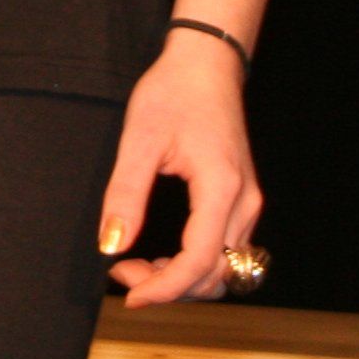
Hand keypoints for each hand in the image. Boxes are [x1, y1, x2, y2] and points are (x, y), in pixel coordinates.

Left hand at [97, 29, 261, 304]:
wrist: (207, 63)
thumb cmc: (174, 92)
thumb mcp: (139, 138)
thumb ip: (125, 194)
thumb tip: (111, 245)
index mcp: (221, 188)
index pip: (199, 262)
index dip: (164, 289)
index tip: (129, 295)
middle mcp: (244, 203)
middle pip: (216, 275)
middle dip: (169, 286)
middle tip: (123, 271)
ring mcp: (248, 203)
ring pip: (224, 269)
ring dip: (183, 280)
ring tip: (139, 265)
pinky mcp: (242, 201)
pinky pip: (226, 252)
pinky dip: (196, 265)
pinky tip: (162, 255)